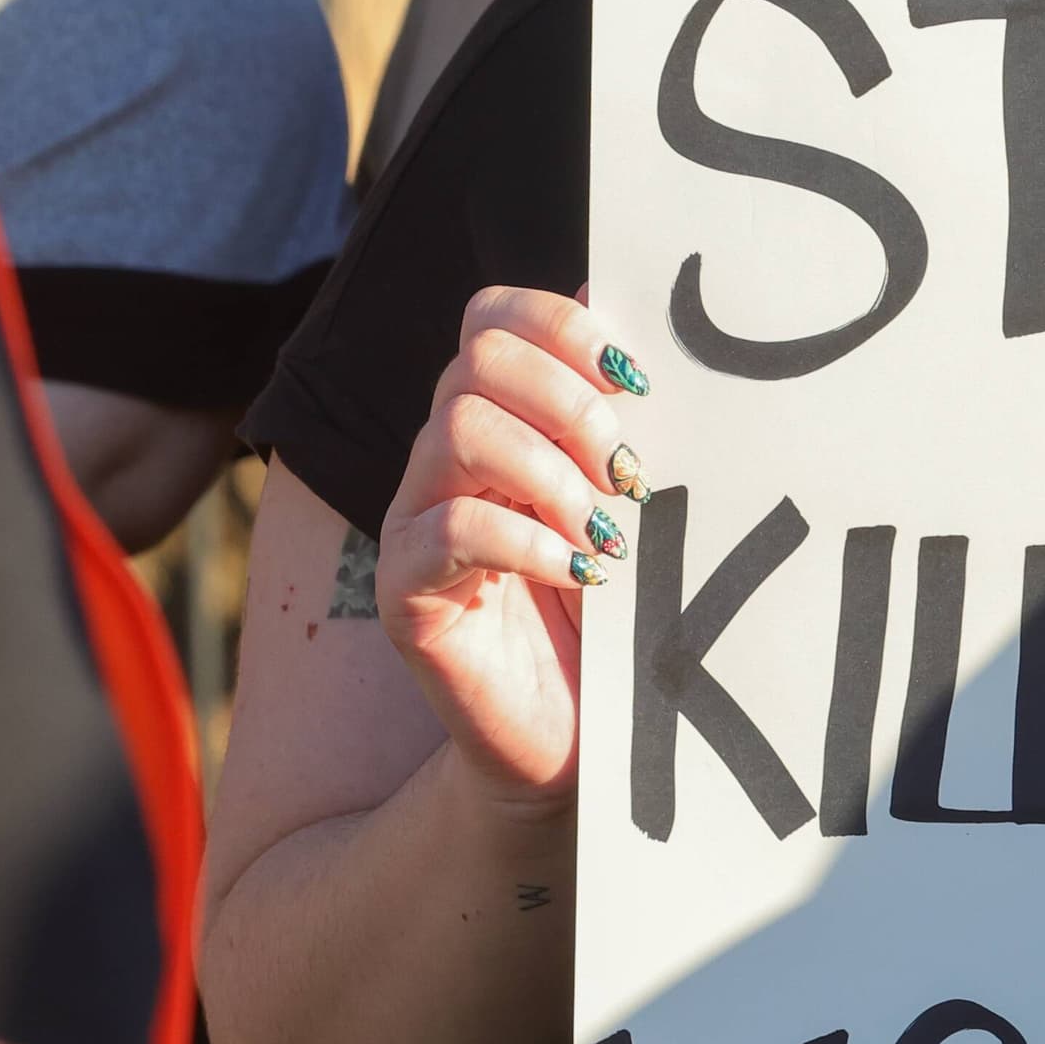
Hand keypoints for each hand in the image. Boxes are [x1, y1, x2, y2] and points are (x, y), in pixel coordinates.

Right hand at [376, 286, 650, 806]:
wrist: (573, 738)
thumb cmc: (608, 616)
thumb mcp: (628, 506)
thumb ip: (621, 417)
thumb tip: (628, 305)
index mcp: (497, 419)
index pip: (494, 318)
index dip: (564, 328)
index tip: (639, 381)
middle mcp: (442, 459)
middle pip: (475, 360)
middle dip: (570, 402)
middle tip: (630, 473)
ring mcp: (414, 522)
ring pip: (459, 431)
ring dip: (553, 474)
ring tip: (608, 534)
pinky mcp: (405, 592)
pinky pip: (450, 531)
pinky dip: (529, 542)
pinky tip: (580, 572)